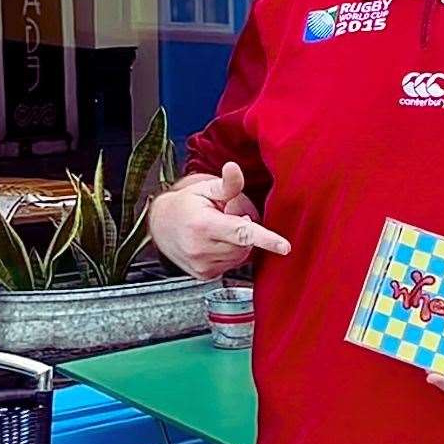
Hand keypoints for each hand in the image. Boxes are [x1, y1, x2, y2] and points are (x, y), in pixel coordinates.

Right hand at [148, 161, 291, 279]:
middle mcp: (200, 248)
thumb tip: (234, 168)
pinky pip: (231, 265)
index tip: (284, 247)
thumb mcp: (205, 188)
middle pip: (245, 244)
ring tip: (218, 230)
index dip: (266, 239)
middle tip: (226, 217)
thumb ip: (227, 184)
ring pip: (240, 256)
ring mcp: (202, 265)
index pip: (241, 232)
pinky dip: (229, 254)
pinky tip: (215, 243)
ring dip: (237, 243)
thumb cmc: (185, 204)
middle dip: (243, 229)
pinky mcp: (204, 275)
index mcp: (203, 224)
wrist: (159, 226)